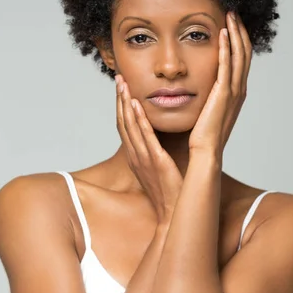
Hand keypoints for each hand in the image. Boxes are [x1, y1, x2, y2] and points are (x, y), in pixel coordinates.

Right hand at [115, 75, 182, 223]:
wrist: (173, 214)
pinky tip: (138, 105)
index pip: (124, 126)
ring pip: (130, 127)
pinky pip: (146, 138)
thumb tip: (157, 140)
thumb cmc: (168, 193)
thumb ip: (155, 152)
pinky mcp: (156, 162)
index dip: (121, 106)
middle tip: (118, 78)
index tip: (122, 87)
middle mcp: (135, 156)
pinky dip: (140, 121)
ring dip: (126, 104)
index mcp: (135, 156)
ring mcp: (143, 159)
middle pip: (123, 122)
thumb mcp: (157, 169)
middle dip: (120, 99)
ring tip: (124, 85)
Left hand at [188, 11, 251, 157]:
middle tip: (233, 11)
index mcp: (235, 92)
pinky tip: (222, 34)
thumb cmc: (202, 135)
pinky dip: (226, 49)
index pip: (240, 59)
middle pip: (244, 53)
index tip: (231, 23)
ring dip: (235, 34)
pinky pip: (226, 66)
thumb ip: (207, 95)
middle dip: (240, 31)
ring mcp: (233, 92)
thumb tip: (196, 84)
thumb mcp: (207, 109)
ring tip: (230, 15)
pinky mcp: (223, 95)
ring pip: (239, 55)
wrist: (204, 152)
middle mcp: (238, 90)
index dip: (238, 40)